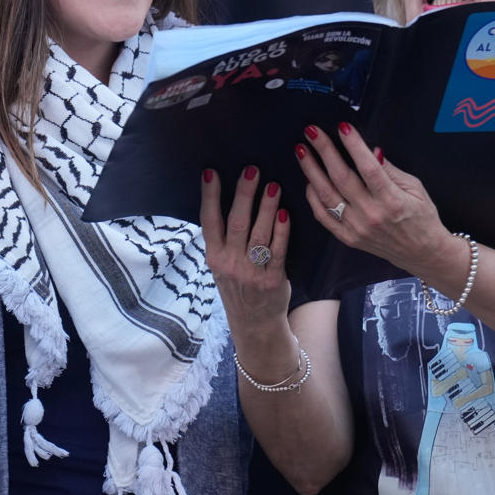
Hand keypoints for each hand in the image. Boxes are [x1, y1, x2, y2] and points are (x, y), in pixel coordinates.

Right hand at [199, 165, 291, 334]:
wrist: (255, 324)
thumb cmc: (238, 288)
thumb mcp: (220, 266)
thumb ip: (222, 240)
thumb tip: (227, 200)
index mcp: (214, 256)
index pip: (209, 221)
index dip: (209, 196)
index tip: (211, 172)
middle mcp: (229, 263)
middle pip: (237, 222)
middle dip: (244, 194)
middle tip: (252, 170)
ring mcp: (251, 272)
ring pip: (259, 233)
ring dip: (267, 207)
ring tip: (273, 185)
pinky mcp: (272, 280)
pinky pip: (278, 251)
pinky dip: (282, 231)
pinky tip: (285, 214)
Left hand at [299, 123, 465, 280]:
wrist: (421, 253)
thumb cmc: (421, 218)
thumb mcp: (415, 188)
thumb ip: (391, 170)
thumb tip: (371, 150)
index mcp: (392, 200)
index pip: (368, 168)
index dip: (353, 146)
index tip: (343, 128)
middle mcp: (371, 215)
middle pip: (341, 178)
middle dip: (324, 151)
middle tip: (312, 131)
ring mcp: (357, 228)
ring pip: (326, 195)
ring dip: (311, 170)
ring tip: (302, 150)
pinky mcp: (348, 238)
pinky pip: (323, 216)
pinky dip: (312, 197)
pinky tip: (308, 180)